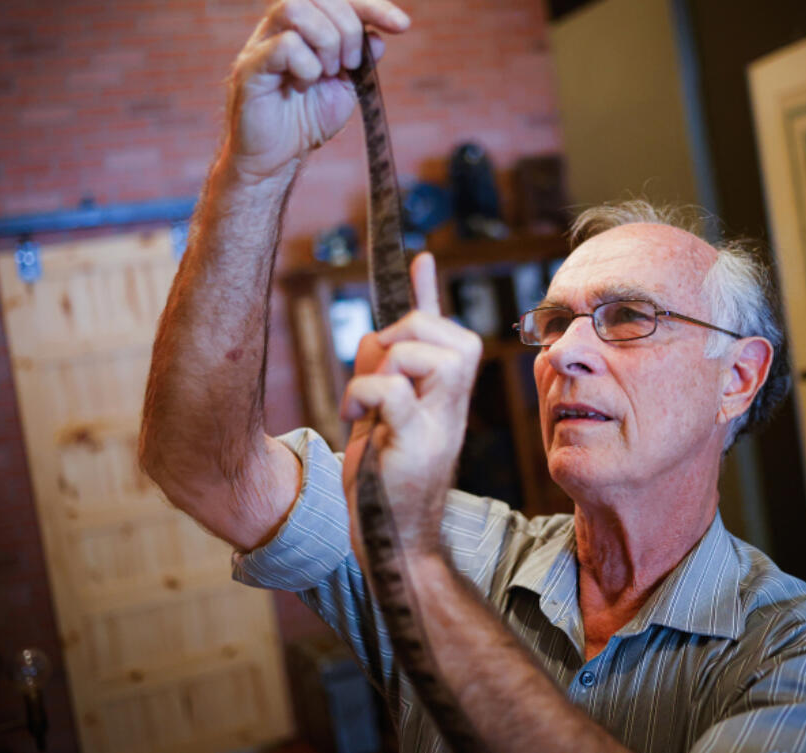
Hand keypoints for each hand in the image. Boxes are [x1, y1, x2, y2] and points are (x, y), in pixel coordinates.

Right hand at [224, 0, 410, 182]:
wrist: (277, 157)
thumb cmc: (306, 120)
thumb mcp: (346, 89)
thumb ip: (362, 62)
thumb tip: (377, 38)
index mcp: (308, 25)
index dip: (375, 5)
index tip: (402, 26)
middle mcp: (283, 25)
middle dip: (347, 28)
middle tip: (348, 66)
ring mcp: (263, 41)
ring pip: (295, 7)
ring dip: (325, 41)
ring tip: (326, 73)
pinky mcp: (250, 65)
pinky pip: (284, 45)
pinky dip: (306, 66)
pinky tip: (304, 86)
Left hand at [339, 254, 482, 556]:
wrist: (395, 543)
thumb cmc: (385, 479)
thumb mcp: (382, 412)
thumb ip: (387, 365)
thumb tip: (381, 322)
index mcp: (448, 398)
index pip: (453, 333)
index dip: (429, 295)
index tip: (420, 262)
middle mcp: (451, 407)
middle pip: (448, 335)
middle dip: (405, 331)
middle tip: (377, 369)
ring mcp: (438, 426)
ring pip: (426, 356)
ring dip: (383, 366)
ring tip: (365, 399)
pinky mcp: (415, 446)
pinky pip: (393, 392)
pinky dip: (364, 392)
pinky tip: (352, 415)